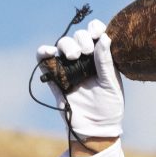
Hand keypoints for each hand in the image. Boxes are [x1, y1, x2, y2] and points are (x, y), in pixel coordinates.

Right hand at [36, 19, 124, 139]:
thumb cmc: (109, 107)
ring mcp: (69, 67)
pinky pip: (45, 60)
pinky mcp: (55, 77)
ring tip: (73, 56)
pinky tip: (49, 52)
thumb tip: (104, 38)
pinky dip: (43, 52)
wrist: (95, 128)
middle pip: (78, 37)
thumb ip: (105, 62)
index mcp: (102, 58)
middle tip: (86, 52)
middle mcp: (85, 59)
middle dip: (81, 39)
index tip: (97, 33)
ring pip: (62, 45)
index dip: (95, 28)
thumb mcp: (111, 84)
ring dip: (66, 45)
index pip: (97, 35)